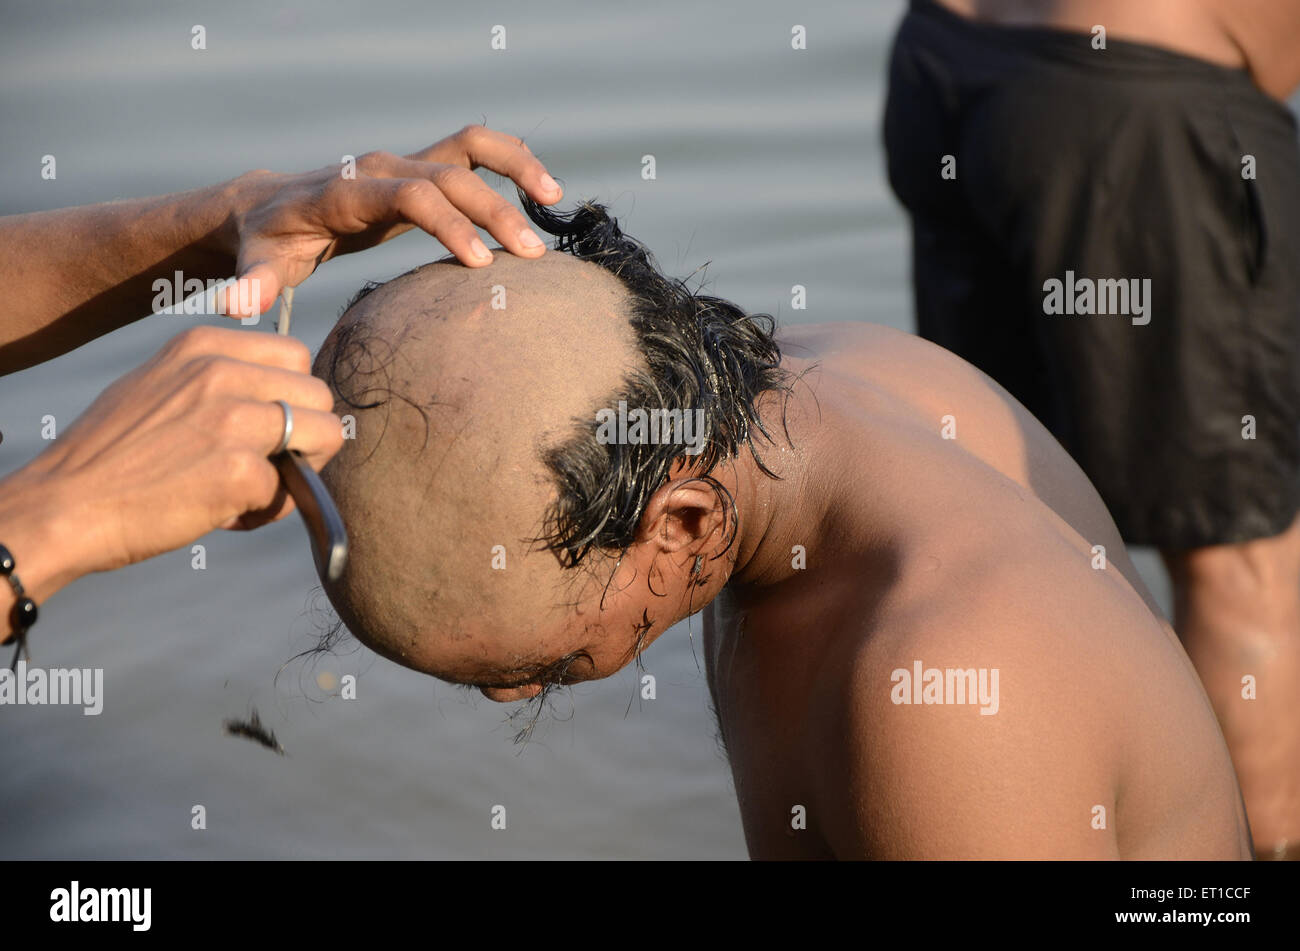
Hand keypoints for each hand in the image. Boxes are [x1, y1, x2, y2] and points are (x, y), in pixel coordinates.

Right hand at [0, 326, 343, 606]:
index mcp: (203, 346)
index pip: (296, 355)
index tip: (268, 429)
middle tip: (269, 468)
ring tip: (250, 492)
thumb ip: (217, 381)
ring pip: (326, 436)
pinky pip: (290, 492)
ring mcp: (234, 420)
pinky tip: (221, 517)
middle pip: (320, 395)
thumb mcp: (160, 387)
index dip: (294, 398)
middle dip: (309, 436)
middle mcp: (222, 372)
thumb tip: (280, 397)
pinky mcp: (240, 470)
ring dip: (298, 473)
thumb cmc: (111, 458)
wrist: (62, 506)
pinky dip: (264, 512)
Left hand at [224, 125, 562, 317]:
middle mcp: (382, 166)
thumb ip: (251, 284)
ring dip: (516, 167)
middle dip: (494, 211)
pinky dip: (512, 164)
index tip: (479, 265)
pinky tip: (543, 196)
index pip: (409, 194)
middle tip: (531, 256)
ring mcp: (406, 162)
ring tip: (554, 200)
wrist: (268, 205)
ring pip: (472, 146)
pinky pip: (475, 153)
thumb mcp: (257, 264)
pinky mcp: (423, 169)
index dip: (447, 224)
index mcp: (349, 191)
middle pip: (451, 175)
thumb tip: (237, 307)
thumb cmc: (267, 243)